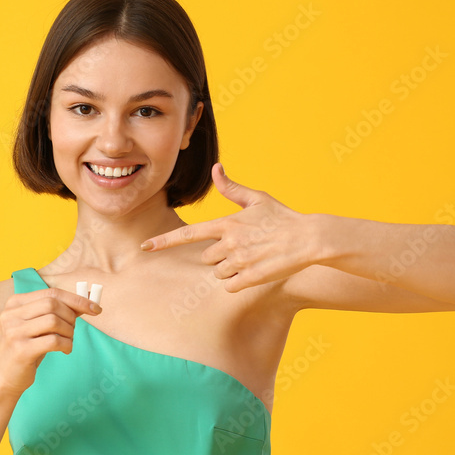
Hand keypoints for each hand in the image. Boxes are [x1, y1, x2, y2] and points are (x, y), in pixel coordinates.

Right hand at [0, 288, 100, 396]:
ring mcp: (14, 332)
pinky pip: (53, 341)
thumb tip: (88, 301)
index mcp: (14, 303)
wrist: (3, 378)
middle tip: (73, 331)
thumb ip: (58, 312)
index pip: (51, 293)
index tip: (96, 308)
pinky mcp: (21, 350)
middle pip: (53, 304)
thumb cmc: (25, 349)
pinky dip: (66, 344)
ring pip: (54, 321)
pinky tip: (65, 350)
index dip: (76, 299)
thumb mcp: (38, 326)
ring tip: (68, 341)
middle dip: (71, 317)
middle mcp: (11, 314)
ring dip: (69, 332)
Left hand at [140, 163, 315, 291]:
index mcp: (226, 223)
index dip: (164, 241)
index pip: (187, 233)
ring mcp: (239, 261)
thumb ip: (231, 188)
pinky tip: (254, 270)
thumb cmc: (282, 217)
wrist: (309, 238)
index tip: (145, 247)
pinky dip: (239, 281)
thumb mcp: (257, 199)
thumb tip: (217, 168)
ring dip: (230, 269)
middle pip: (206, 258)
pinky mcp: (250, 277)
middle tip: (243, 248)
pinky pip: (230, 285)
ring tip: (252, 257)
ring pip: (218, 272)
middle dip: (219, 256)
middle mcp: (229, 243)